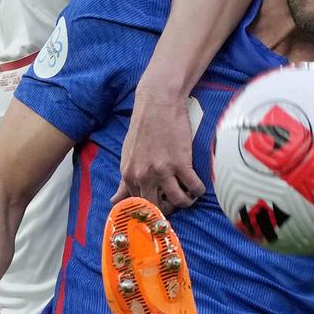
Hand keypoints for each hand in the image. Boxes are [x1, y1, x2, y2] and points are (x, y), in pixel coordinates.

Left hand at [113, 87, 203, 214]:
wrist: (157, 104)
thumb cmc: (143, 129)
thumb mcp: (128, 157)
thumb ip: (124, 182)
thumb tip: (114, 201)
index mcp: (129, 175)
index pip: (140, 205)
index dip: (153, 208)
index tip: (161, 204)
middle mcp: (143, 176)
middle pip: (158, 207)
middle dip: (170, 208)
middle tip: (176, 201)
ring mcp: (163, 170)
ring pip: (178, 201)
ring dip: (186, 201)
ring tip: (190, 195)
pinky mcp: (181, 163)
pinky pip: (194, 187)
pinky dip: (199, 190)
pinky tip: (198, 186)